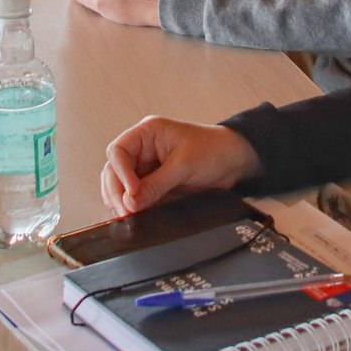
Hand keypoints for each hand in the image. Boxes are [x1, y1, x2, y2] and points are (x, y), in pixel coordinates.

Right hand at [101, 118, 260, 215]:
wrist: (236, 161)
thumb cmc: (214, 150)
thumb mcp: (184, 166)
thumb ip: (155, 185)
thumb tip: (131, 203)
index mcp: (148, 133)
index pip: (118, 151)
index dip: (120, 173)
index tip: (131, 193)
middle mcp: (143, 149)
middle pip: (114, 170)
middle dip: (117, 191)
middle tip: (126, 211)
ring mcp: (147, 167)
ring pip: (120, 185)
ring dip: (121, 200)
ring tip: (128, 216)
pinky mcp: (154, 183)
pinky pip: (135, 196)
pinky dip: (132, 206)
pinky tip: (135, 216)